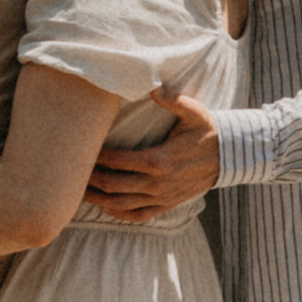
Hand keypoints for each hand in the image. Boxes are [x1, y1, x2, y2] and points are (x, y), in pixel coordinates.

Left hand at [86, 88, 221, 216]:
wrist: (228, 157)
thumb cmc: (207, 131)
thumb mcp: (194, 111)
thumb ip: (173, 99)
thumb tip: (153, 87)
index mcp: (159, 160)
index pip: (118, 161)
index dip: (97, 157)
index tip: (83, 149)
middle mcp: (157, 183)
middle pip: (113, 185)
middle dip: (90, 178)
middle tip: (73, 170)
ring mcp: (162, 197)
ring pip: (121, 204)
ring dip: (98, 199)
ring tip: (80, 191)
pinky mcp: (166, 205)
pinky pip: (138, 215)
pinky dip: (118, 214)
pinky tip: (106, 206)